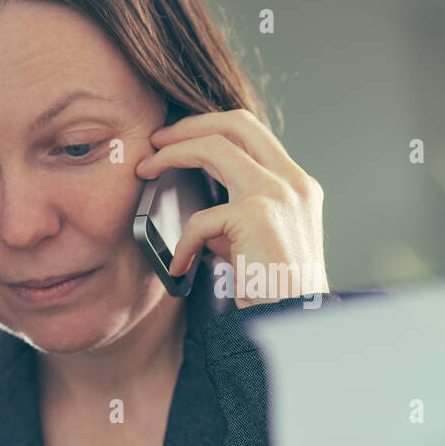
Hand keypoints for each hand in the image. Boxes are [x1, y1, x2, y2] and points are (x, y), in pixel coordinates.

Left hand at [134, 108, 328, 308]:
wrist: (298, 323)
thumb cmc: (280, 292)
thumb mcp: (260, 244)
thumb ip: (237, 219)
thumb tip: (201, 211)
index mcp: (298, 185)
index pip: (254, 133)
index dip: (211, 126)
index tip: (179, 139)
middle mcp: (293, 181)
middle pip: (235, 123)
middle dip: (188, 125)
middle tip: (156, 140)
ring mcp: (277, 194)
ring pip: (214, 147)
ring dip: (171, 155)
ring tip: (146, 170)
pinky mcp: (256, 216)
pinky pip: (200, 218)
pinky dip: (183, 242)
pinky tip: (179, 266)